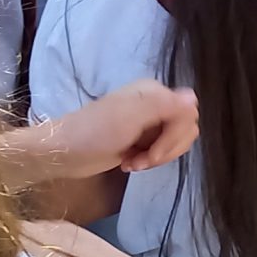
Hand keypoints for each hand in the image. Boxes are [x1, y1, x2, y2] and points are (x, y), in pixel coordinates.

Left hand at [46, 80, 199, 178]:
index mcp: (154, 93)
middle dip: (166, 150)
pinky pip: (161, 151)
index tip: (153, 152)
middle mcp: (155, 104)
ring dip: (157, 158)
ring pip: (175, 142)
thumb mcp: (130, 117)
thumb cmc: (94, 132)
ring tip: (134, 163)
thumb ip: (164, 106)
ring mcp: (148, 123)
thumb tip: (194, 97)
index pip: (188, 114)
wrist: (63, 153)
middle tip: (143, 160)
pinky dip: (148, 161)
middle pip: (185, 129)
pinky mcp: (141, 140)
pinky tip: (129, 164)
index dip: (175, 137)